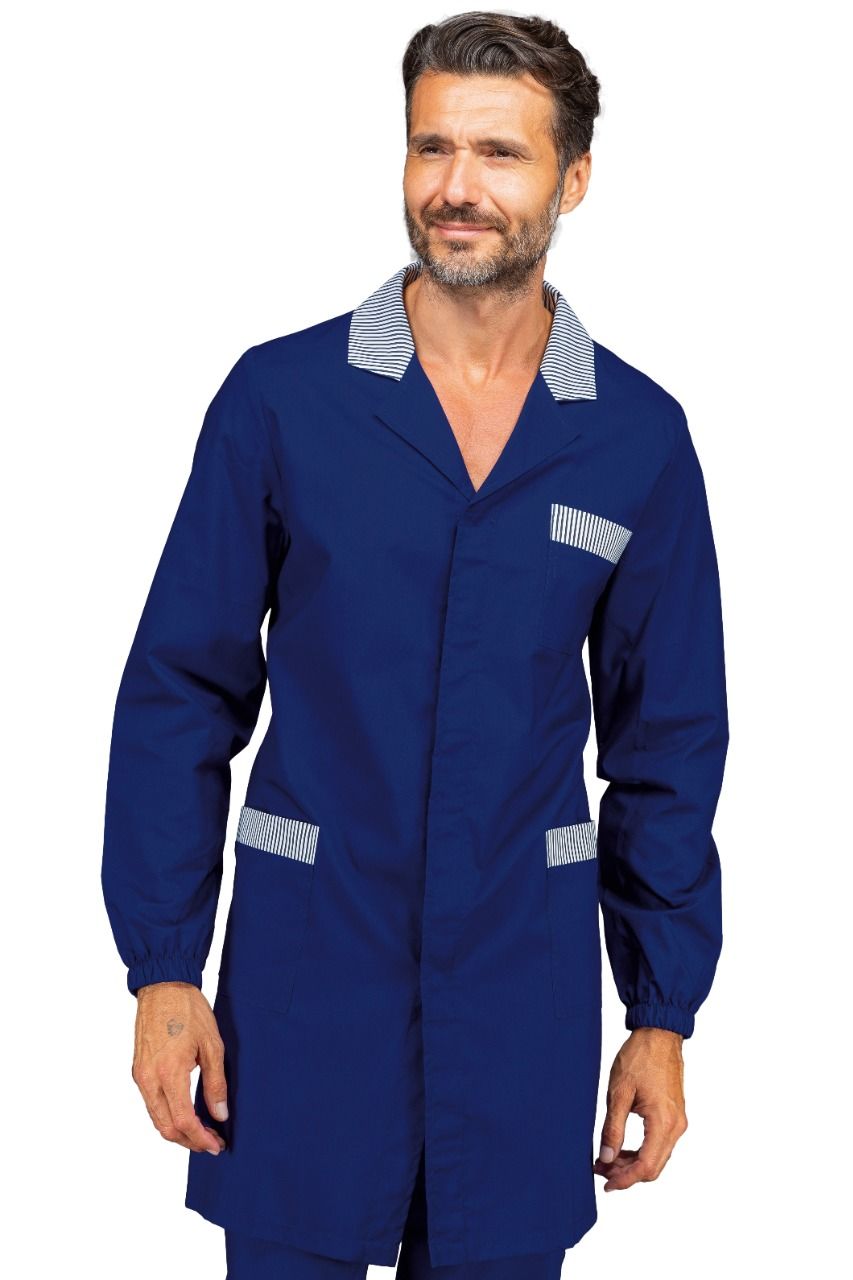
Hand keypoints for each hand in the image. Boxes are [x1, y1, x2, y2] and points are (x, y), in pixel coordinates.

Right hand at [131, 981, 227, 1154]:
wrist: (162, 986)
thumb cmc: (188, 1010)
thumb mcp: (212, 1044)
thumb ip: (216, 1082)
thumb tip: (220, 1114)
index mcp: (169, 1072)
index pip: (183, 1121)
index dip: (201, 1139)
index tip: (217, 1145)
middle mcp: (149, 1079)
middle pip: (166, 1127)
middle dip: (189, 1142)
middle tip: (212, 1144)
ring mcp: (140, 1076)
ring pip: (156, 1118)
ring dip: (178, 1131)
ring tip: (202, 1132)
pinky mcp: (138, 1071)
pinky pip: (151, 1104)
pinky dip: (168, 1116)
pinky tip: (185, 1113)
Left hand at [593, 1027, 686, 1190]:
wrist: (660, 1034)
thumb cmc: (639, 1057)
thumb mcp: (619, 1092)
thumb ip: (613, 1128)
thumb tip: (607, 1158)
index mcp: (663, 1121)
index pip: (645, 1166)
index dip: (624, 1179)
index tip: (605, 1183)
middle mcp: (676, 1126)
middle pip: (653, 1167)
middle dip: (626, 1174)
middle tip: (601, 1170)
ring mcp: (678, 1121)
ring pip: (657, 1157)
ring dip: (633, 1163)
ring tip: (607, 1159)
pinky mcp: (675, 1115)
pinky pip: (660, 1144)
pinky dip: (642, 1151)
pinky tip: (623, 1147)